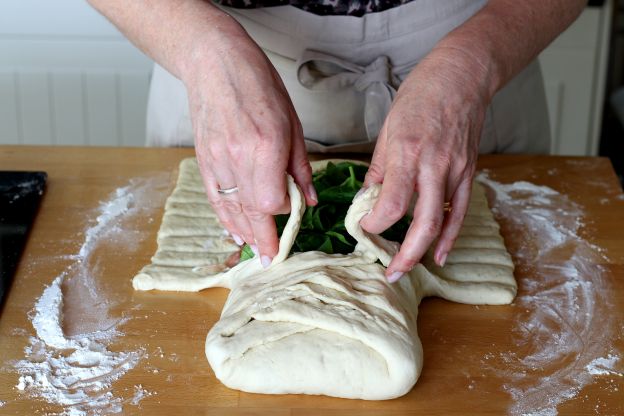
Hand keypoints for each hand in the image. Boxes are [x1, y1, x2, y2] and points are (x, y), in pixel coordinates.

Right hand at [183, 27, 316, 265]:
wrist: (214, 64)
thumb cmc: (259, 86)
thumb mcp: (292, 122)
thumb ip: (300, 166)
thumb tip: (311, 200)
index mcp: (265, 147)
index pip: (275, 200)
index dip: (286, 211)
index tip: (294, 210)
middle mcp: (238, 159)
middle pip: (252, 212)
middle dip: (264, 238)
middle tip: (271, 260)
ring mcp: (217, 162)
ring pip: (232, 210)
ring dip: (245, 234)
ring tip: (255, 251)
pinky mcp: (203, 161)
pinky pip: (215, 199)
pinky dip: (224, 219)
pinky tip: (233, 233)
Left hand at [360, 48, 491, 281]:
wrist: (462, 76)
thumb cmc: (421, 95)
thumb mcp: (388, 128)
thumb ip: (379, 167)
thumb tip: (368, 197)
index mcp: (406, 151)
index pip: (390, 202)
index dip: (374, 222)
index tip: (362, 227)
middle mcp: (433, 165)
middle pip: (421, 222)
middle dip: (403, 253)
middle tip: (388, 272)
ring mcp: (455, 170)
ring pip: (442, 222)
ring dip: (424, 251)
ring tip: (406, 269)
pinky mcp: (469, 172)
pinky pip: (460, 211)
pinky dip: (450, 236)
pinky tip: (439, 254)